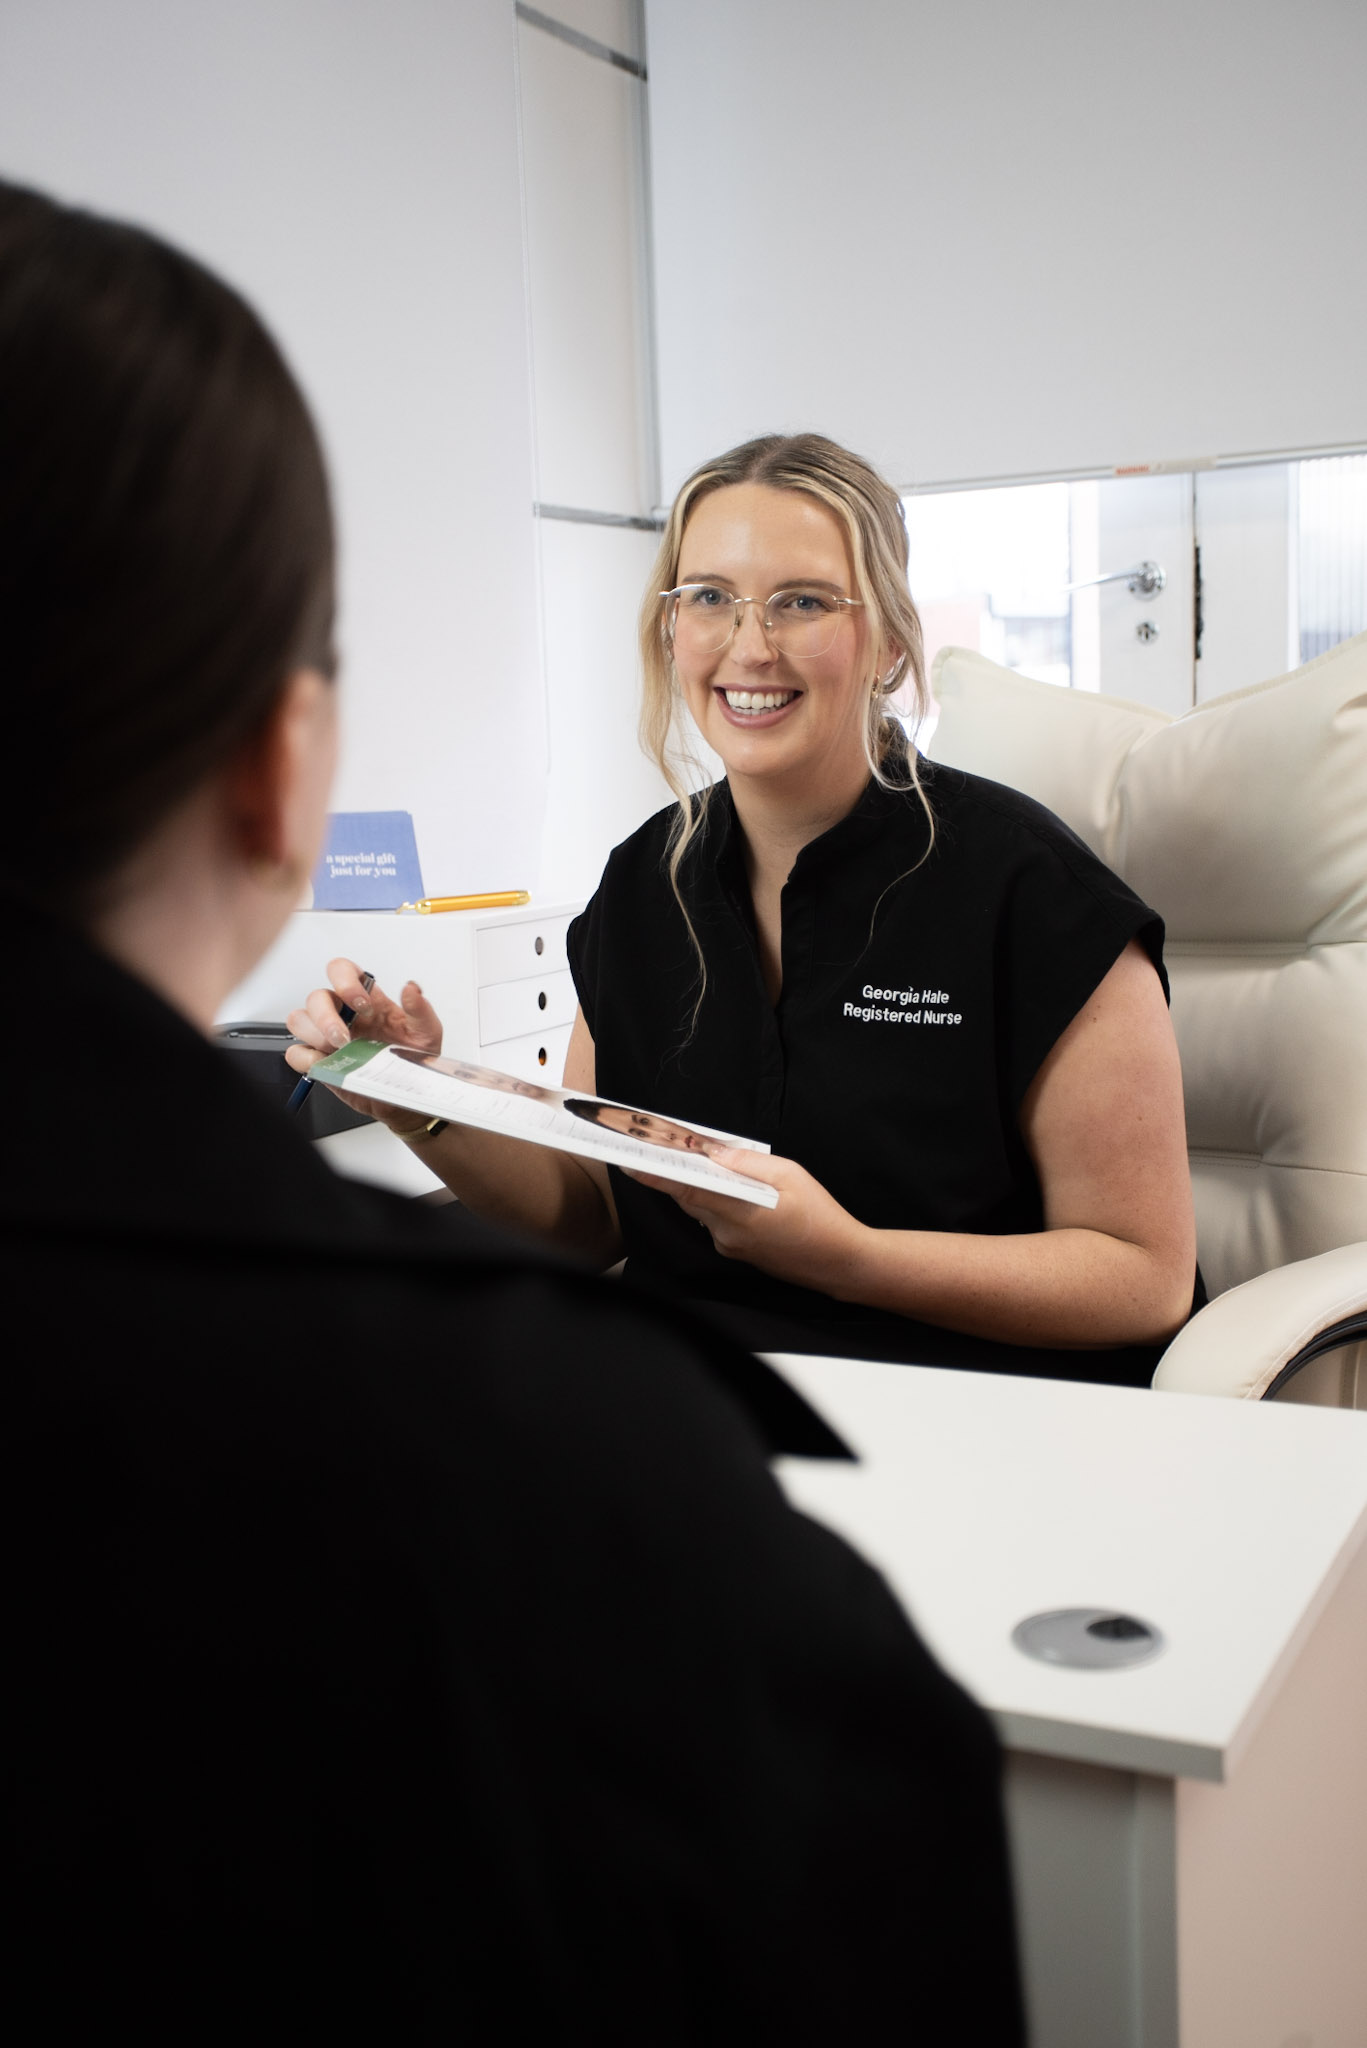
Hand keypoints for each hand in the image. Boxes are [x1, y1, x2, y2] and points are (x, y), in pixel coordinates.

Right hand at [285, 957, 443, 1135]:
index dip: (345, 981)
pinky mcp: (318, 1061)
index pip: (342, 971)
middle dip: (327, 1015)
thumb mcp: (426, 1032)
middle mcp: (342, 1014)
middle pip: (316, 997)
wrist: (405, 1093)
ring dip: (315, 1034)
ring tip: (339, 1050)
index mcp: (365, 999)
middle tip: (346, 1036)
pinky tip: (328, 1064)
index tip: (362, 1004)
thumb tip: (412, 988)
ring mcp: (326, 1037)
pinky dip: (306, 1058)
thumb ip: (420, 1009)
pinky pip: (296, 1053)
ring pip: (299, 1020)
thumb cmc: (412, 1058)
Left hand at [626, 1146, 866, 1295]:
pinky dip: (717, 1203)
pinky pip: (716, 1222)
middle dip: (678, 1173)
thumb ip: (747, 1162)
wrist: (840, 1263)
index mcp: (739, 1211)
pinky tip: (736, 1192)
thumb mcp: (790, 1175)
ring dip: (701, 1188)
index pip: (685, 1190)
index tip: (629, 1161)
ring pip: (702, 1210)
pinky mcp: (737, 1253)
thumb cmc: (820, 1216)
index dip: (654, 1175)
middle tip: (666, 1148)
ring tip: (711, 1166)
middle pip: (690, 1197)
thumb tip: (713, 1151)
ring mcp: (730, 1246)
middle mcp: (727, 1233)